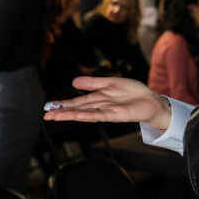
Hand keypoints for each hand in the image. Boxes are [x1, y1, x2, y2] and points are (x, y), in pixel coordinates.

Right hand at [43, 76, 172, 130]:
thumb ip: (93, 83)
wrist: (151, 101)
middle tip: (46, 115)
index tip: (50, 106)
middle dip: (62, 112)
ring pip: (85, 113)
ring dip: (71, 115)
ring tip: (56, 116)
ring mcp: (107, 112)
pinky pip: (100, 115)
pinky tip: (78, 115)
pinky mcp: (116, 115)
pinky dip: (88, 115)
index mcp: (98, 99)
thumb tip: (73, 82)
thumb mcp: (110, 83)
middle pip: (78, 109)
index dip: (64, 104)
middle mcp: (100, 107)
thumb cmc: (133, 92)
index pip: (77, 102)